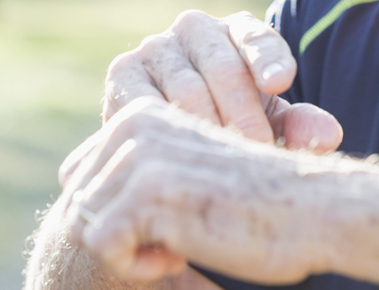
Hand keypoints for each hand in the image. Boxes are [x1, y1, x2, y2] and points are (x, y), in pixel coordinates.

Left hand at [61, 98, 343, 283]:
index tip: (173, 216)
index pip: (81, 174)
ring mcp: (141, 153)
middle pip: (81, 201)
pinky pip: (103, 246)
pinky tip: (182, 252)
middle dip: (123, 232)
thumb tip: (65, 170)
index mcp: (140, 112)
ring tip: (185, 239)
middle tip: (181, 233)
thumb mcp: (183, 169)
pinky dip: (139, 266)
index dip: (121, 214)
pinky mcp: (148, 190)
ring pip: (89, 224)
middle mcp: (135, 123)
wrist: (313, 211)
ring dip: (133, 249)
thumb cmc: (253, 199)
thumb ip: (131, 163)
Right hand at [96, 10, 341, 154]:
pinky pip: (145, 102)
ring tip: (226, 167)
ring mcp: (155, 47)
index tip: (280, 83)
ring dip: (208, 129)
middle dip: (244, 116)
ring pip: (186, 88)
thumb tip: (327, 135)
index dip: (268, 58)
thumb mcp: (271, 127)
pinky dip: (165, 132)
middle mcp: (194, 28)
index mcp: (237, 31)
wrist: (166, 144)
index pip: (256, 38)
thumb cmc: (233, 129)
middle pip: (224, 68)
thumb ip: (300, 127)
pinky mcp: (122, 73)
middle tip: (256, 154)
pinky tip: (180, 159)